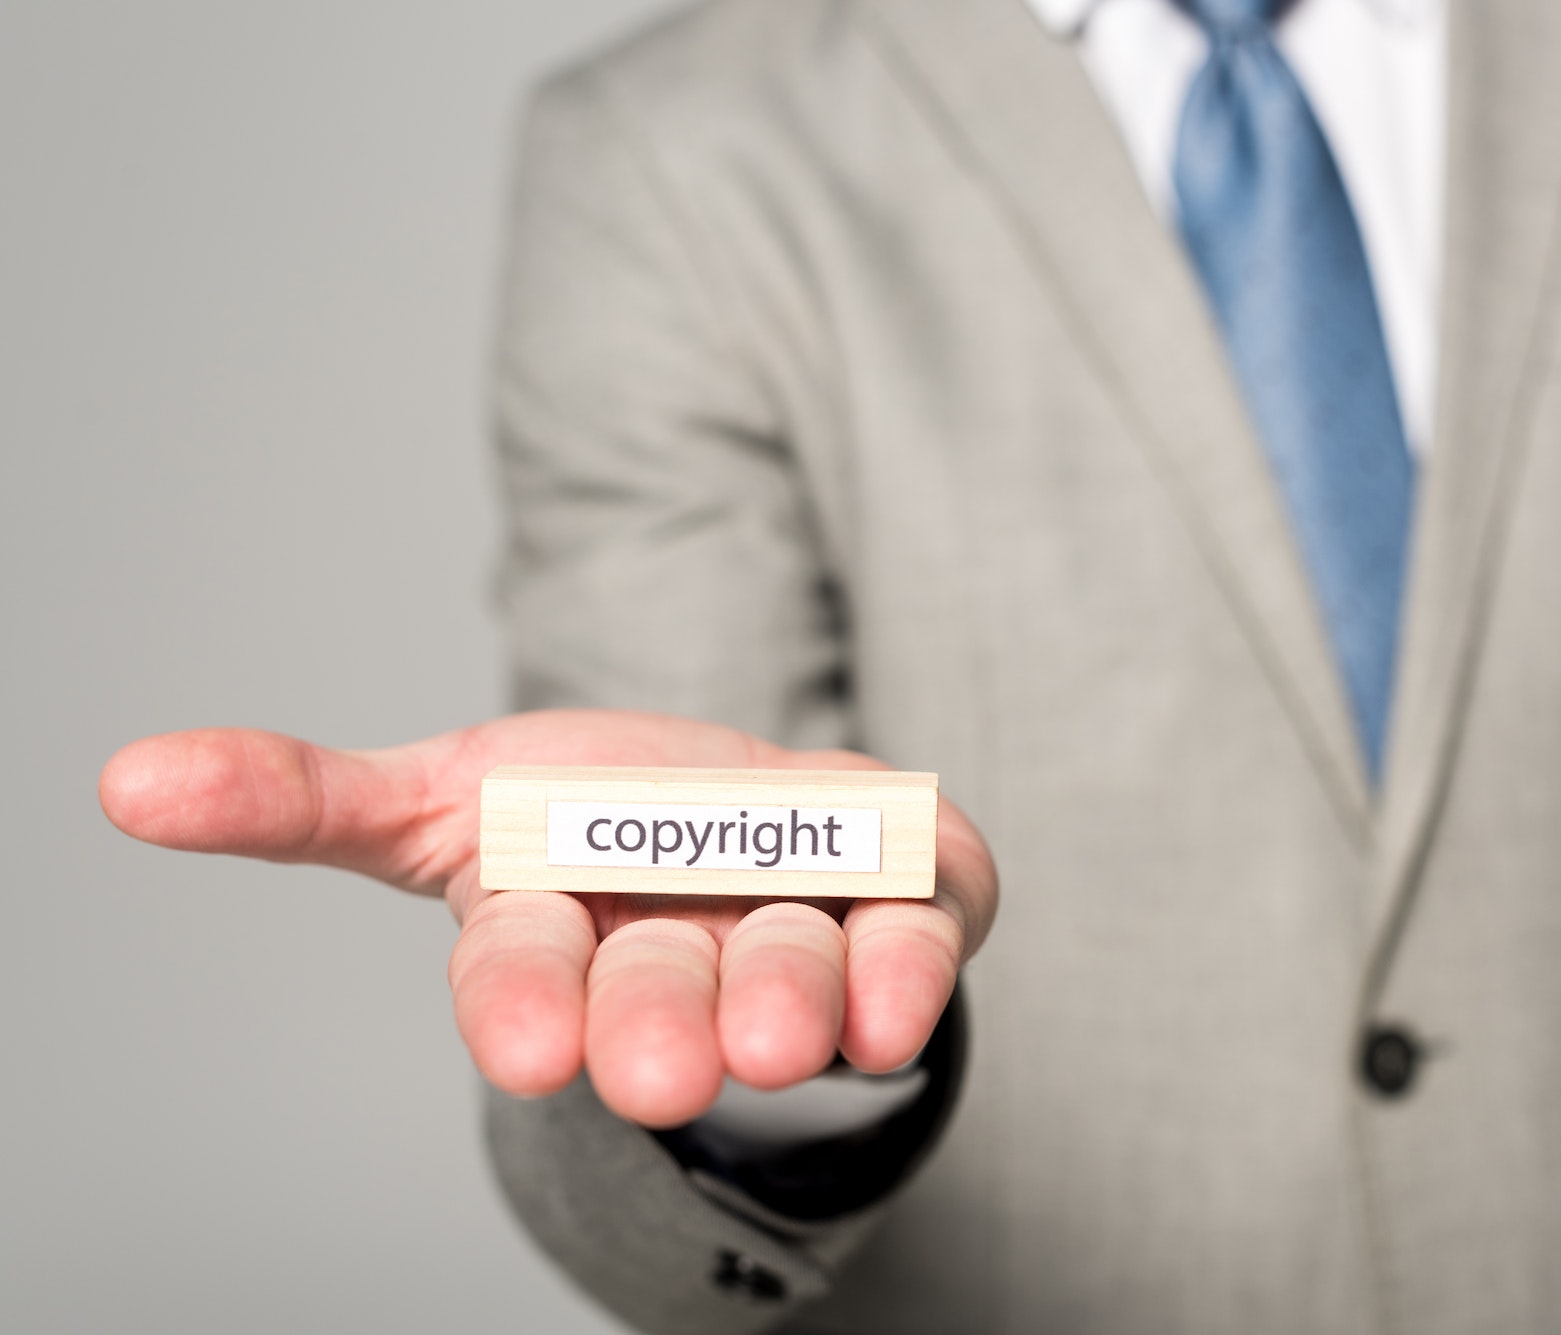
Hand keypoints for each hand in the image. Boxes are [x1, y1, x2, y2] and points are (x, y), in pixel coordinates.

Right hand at [98, 710, 997, 1126]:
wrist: (766, 828)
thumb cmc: (600, 824)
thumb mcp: (448, 798)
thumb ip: (304, 798)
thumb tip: (129, 781)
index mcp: (561, 933)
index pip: (525, 976)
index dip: (525, 1006)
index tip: (525, 1049)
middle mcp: (679, 954)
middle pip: (660, 993)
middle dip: (658, 1024)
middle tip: (666, 1070)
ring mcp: (800, 933)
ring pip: (791, 973)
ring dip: (788, 1000)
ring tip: (784, 1036)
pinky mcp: (908, 909)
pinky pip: (919, 941)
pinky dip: (912, 969)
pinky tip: (899, 995)